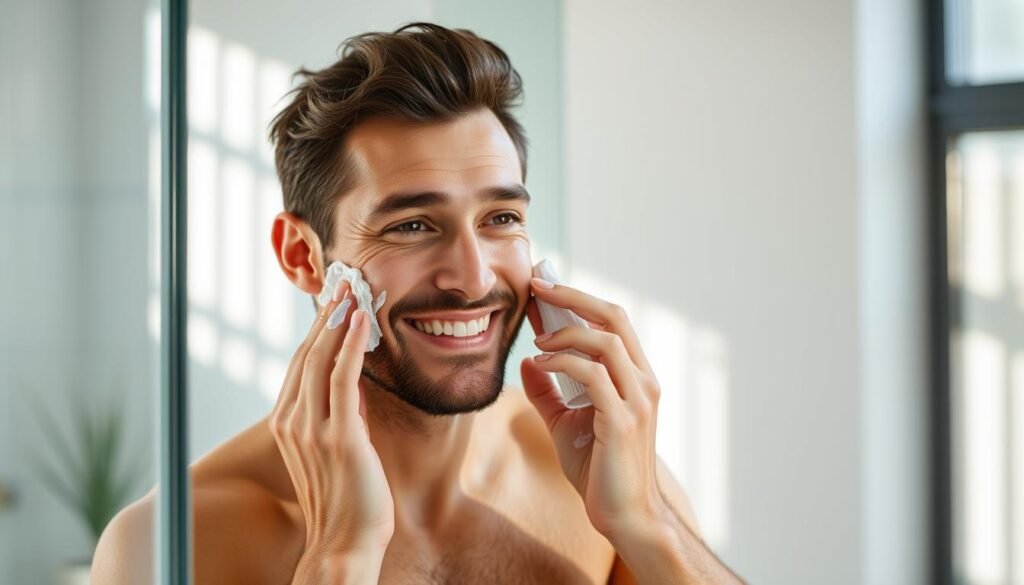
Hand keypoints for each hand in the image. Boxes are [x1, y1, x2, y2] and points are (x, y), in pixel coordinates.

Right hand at [269, 282, 393, 555]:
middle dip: (325, 316)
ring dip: (337, 320)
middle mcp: (291, 423)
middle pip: (305, 354)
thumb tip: (356, 383)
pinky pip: (342, 378)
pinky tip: (360, 321)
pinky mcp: (338, 437)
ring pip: (319, 359)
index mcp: (286, 424)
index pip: (299, 365)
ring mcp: (311, 430)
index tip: (335, 302)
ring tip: (354, 291)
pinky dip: (350, 345)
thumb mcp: (339, 449)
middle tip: (345, 284)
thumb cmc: (347, 501)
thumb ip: (342, 415)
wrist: (344, 544)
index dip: (317, 330)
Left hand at [520, 278, 662, 538]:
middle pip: (614, 316)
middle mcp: (643, 381)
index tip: (542, 287)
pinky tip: (540, 365)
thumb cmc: (600, 470)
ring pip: (606, 340)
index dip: (576, 299)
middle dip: (573, 295)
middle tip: (537, 285)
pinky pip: (593, 375)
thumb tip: (527, 363)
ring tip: (537, 339)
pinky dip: (563, 363)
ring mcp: (637, 399)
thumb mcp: (566, 423)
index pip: (611, 321)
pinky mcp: (623, 420)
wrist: (623, 515)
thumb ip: (548, 392)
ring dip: (566, 332)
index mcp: (635, 377)